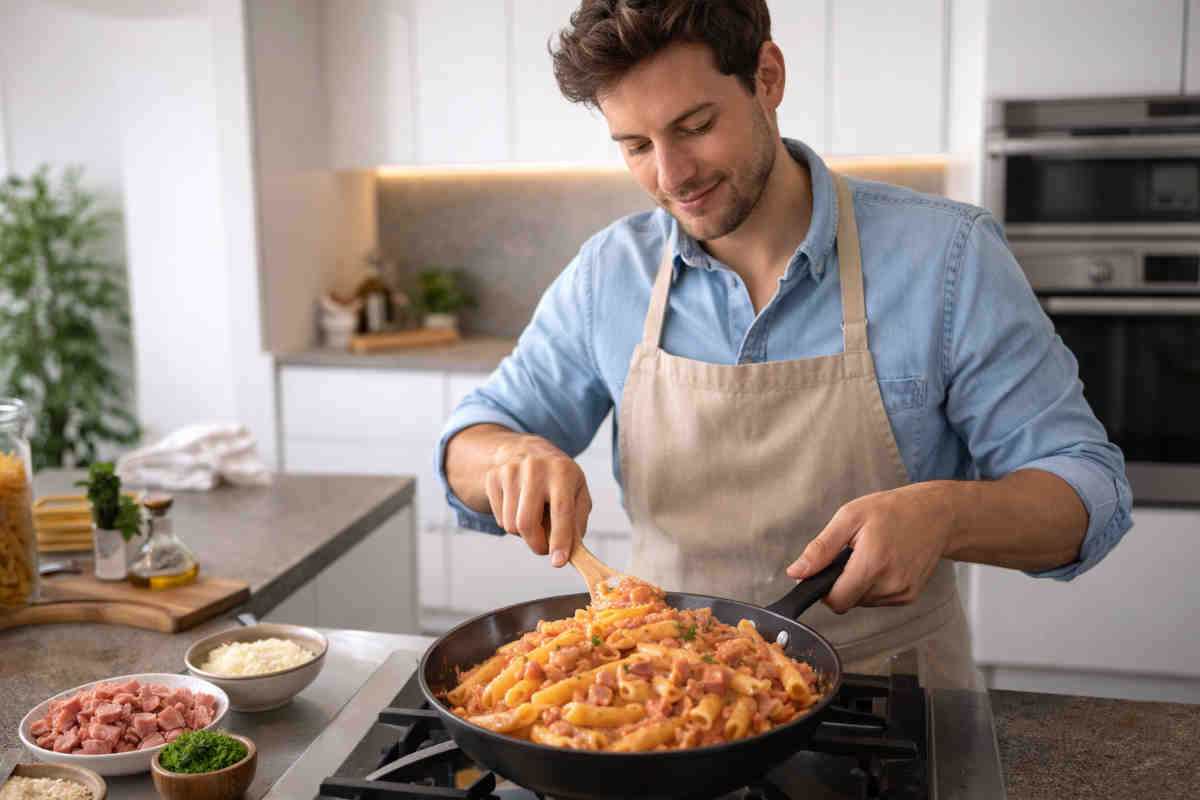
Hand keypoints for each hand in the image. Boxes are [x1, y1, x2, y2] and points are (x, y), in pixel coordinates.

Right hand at [484, 434, 592, 566]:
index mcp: (562, 471)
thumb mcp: (578, 492)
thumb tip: (571, 551)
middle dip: (537, 545)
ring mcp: (510, 471)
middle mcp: (535, 468)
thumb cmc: (558, 477)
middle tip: (545, 549)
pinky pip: (500, 519)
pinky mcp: (493, 478)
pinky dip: (512, 523)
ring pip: (511, 525)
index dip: (560, 539)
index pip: (561, 510)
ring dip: (524, 535)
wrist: (527, 449)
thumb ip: (578, 521)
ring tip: (535, 519)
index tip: (558, 562)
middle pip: (527, 522)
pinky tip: (520, 508)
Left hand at [785, 482, 965, 612]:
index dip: (824, 588)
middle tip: (852, 554)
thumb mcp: (849, 517)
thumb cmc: (893, 511)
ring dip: (858, 583)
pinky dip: (874, 585)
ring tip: (871, 554)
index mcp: (873, 564)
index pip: (836, 601)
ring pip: (862, 601)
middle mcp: (890, 585)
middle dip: (841, 582)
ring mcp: (902, 593)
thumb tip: (796, 573)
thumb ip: (821, 548)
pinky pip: (878, 599)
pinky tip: (884, 562)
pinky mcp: (909, 596)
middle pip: (847, 601)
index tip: (827, 569)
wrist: (937, 515)